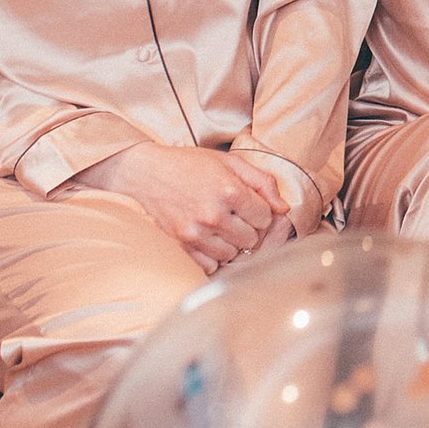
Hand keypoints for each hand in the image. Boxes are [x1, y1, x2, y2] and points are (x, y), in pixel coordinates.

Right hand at [69, 144, 286, 273]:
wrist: (145, 173)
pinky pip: (210, 265)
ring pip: (232, 254)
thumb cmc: (189, 164)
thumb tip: (283, 208)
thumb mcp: (230, 162)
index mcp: (230, 191)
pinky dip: (213, 256)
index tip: (250, 206)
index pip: (265, 218)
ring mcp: (196, 233)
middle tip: (236, 217)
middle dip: (249, 229)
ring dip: (231, 243)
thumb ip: (262, 183)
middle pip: (251, 239)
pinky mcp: (181, 246)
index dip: (261, 211)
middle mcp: (214, 215)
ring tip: (221, 227)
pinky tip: (208, 239)